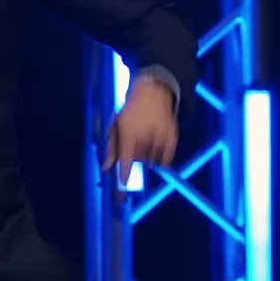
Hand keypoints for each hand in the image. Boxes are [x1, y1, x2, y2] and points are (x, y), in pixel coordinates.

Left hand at [101, 76, 177, 196]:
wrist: (153, 93)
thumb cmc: (129, 112)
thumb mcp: (115, 126)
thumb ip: (111, 148)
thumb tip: (106, 168)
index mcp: (129, 132)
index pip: (126, 159)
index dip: (124, 175)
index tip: (122, 186)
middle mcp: (146, 136)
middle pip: (139, 161)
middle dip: (135, 157)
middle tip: (136, 142)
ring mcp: (161, 137)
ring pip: (152, 161)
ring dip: (148, 157)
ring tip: (145, 139)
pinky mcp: (173, 138)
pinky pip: (166, 160)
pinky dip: (160, 158)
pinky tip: (155, 145)